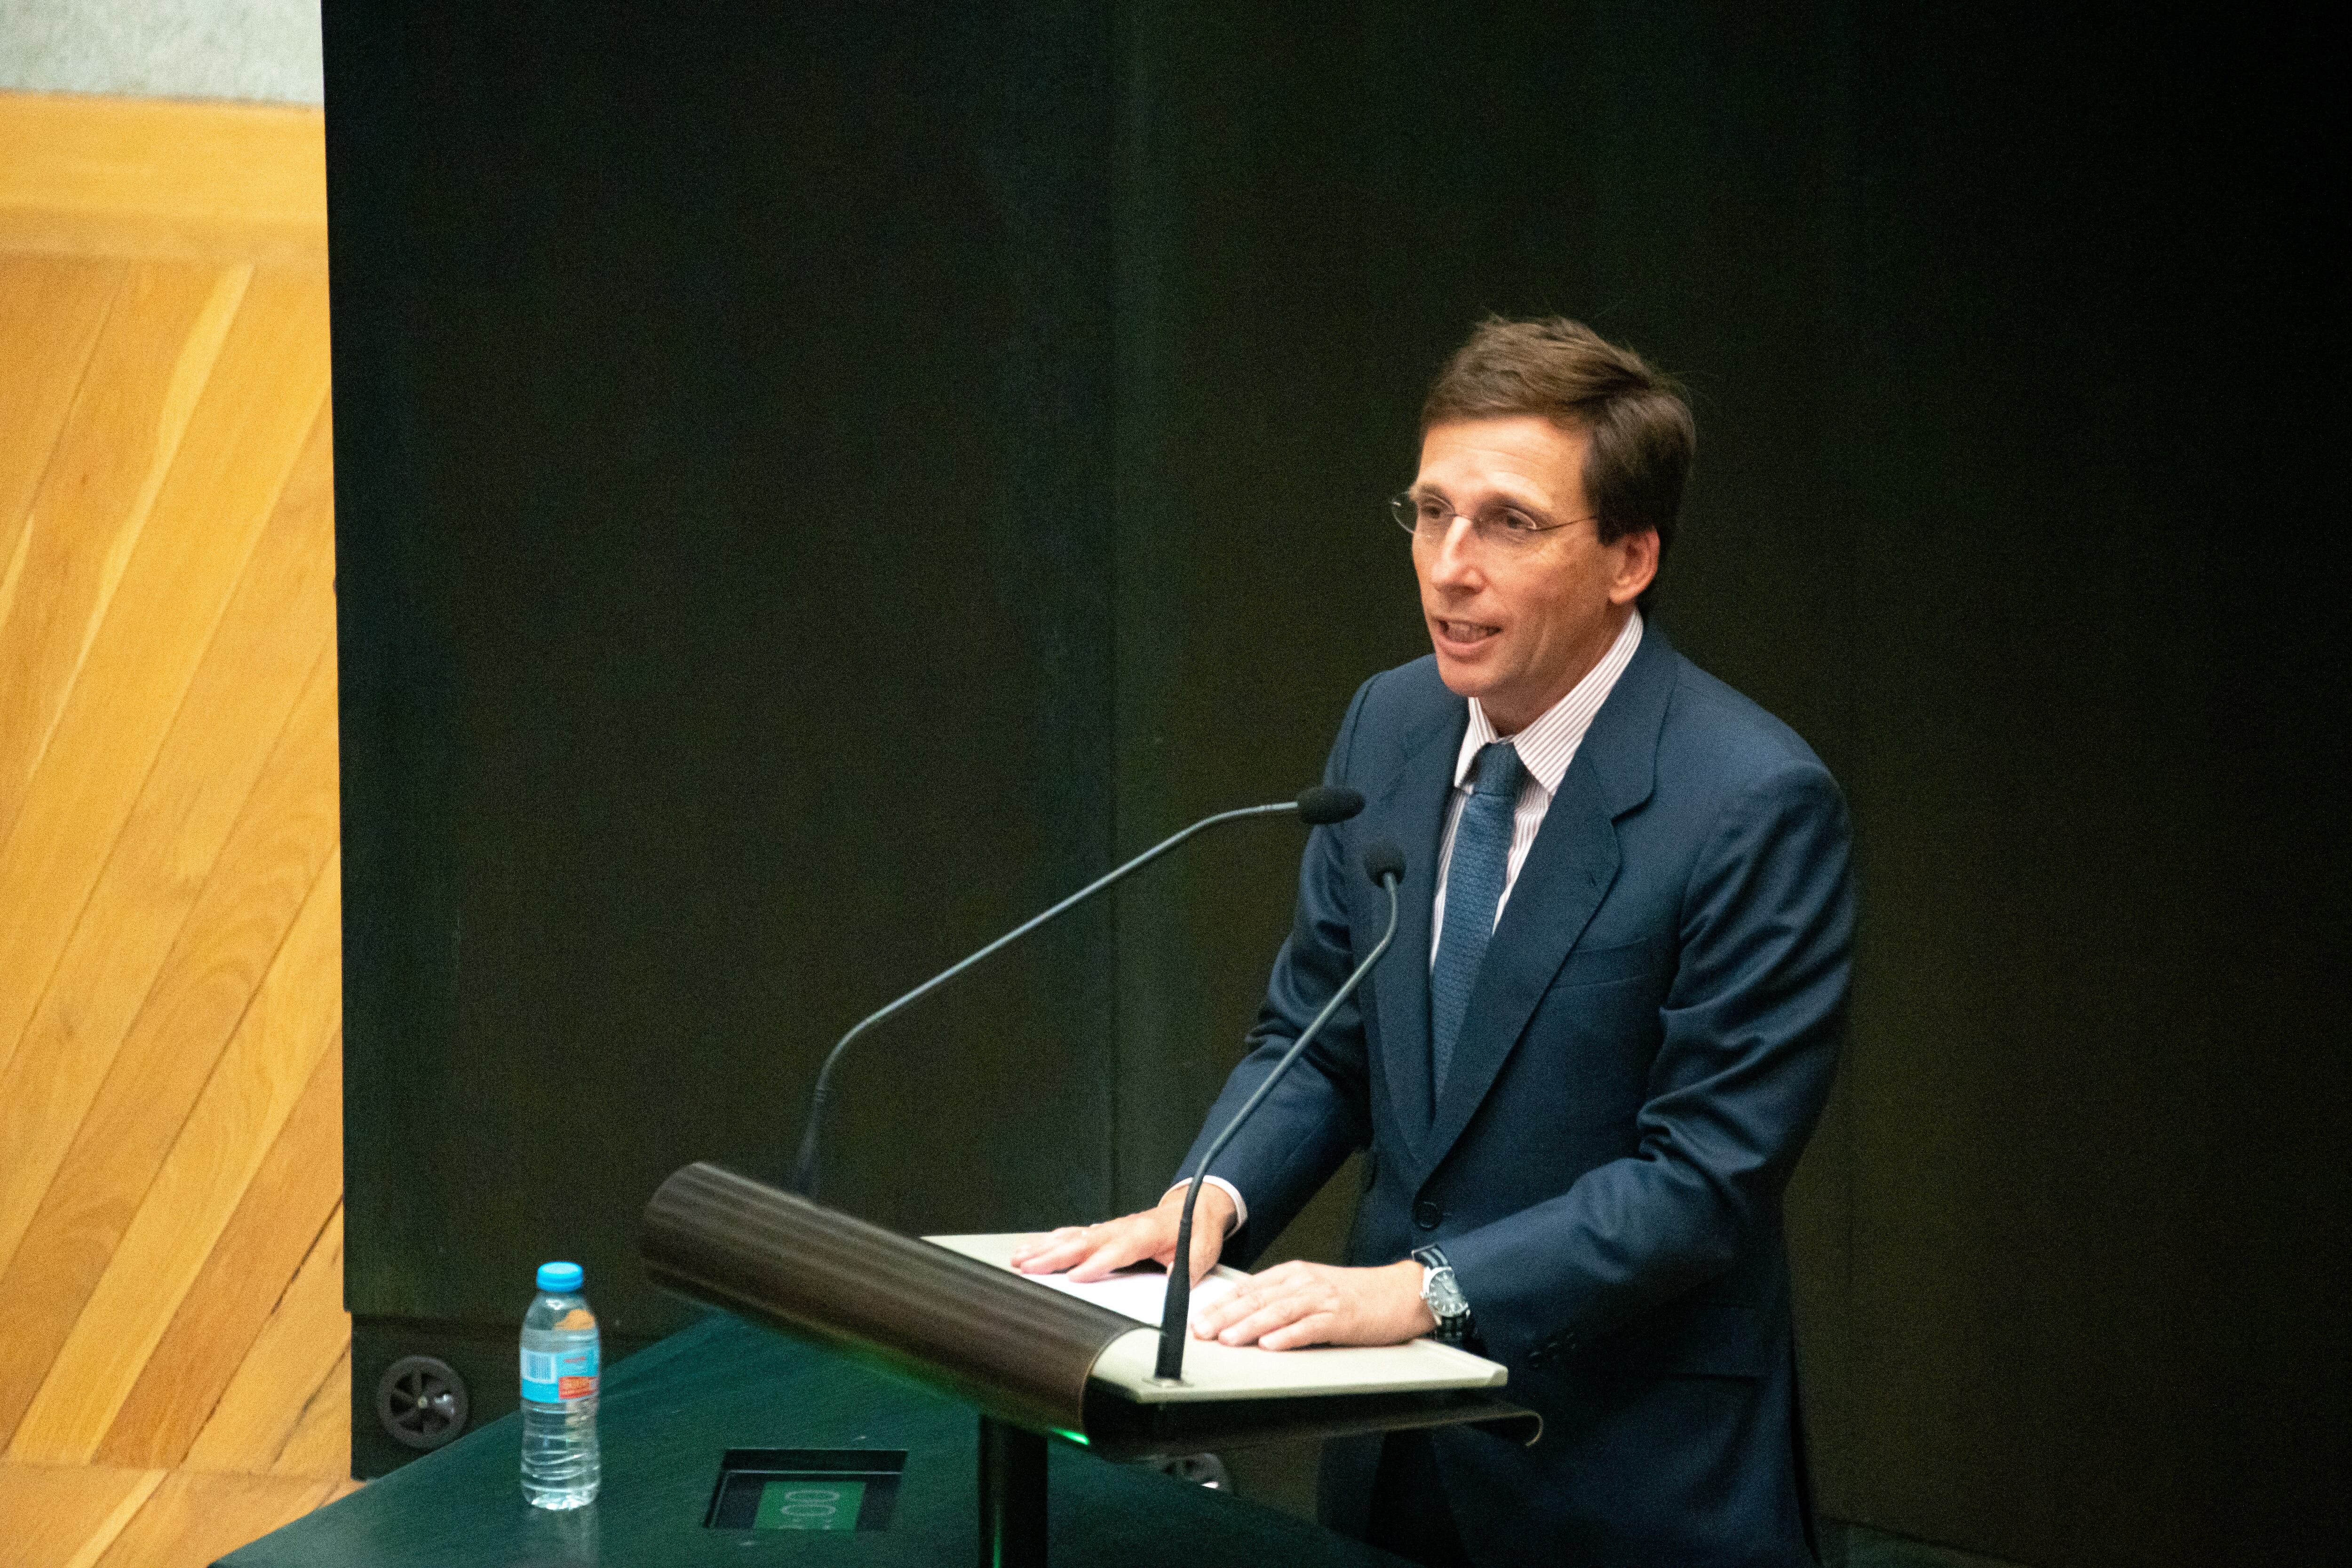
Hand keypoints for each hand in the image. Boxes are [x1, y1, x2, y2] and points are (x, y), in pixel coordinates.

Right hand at [1008, 1181, 1236, 1284]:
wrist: (1194, 1206)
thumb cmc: (1196, 1230)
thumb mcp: (1203, 1249)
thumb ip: (1188, 1265)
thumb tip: (1174, 1280)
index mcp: (1146, 1233)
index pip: (1118, 1249)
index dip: (1097, 1263)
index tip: (1076, 1277)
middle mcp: (1122, 1228)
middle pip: (1085, 1243)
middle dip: (1055, 1256)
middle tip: (1029, 1268)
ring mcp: (1110, 1228)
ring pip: (1072, 1238)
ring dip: (1044, 1248)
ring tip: (1020, 1259)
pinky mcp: (1104, 1231)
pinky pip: (1073, 1235)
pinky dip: (1050, 1241)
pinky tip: (1031, 1248)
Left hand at [1187, 1258, 1435, 1350]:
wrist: (1402, 1292)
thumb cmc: (1359, 1294)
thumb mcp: (1315, 1289)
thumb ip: (1283, 1299)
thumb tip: (1248, 1317)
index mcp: (1295, 1274)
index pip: (1249, 1288)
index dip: (1221, 1303)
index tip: (1198, 1318)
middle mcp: (1304, 1283)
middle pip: (1257, 1299)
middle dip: (1225, 1316)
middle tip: (1201, 1331)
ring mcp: (1322, 1299)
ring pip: (1278, 1312)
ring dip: (1250, 1326)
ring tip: (1228, 1338)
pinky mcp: (1341, 1318)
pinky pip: (1310, 1328)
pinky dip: (1288, 1336)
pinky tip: (1271, 1345)